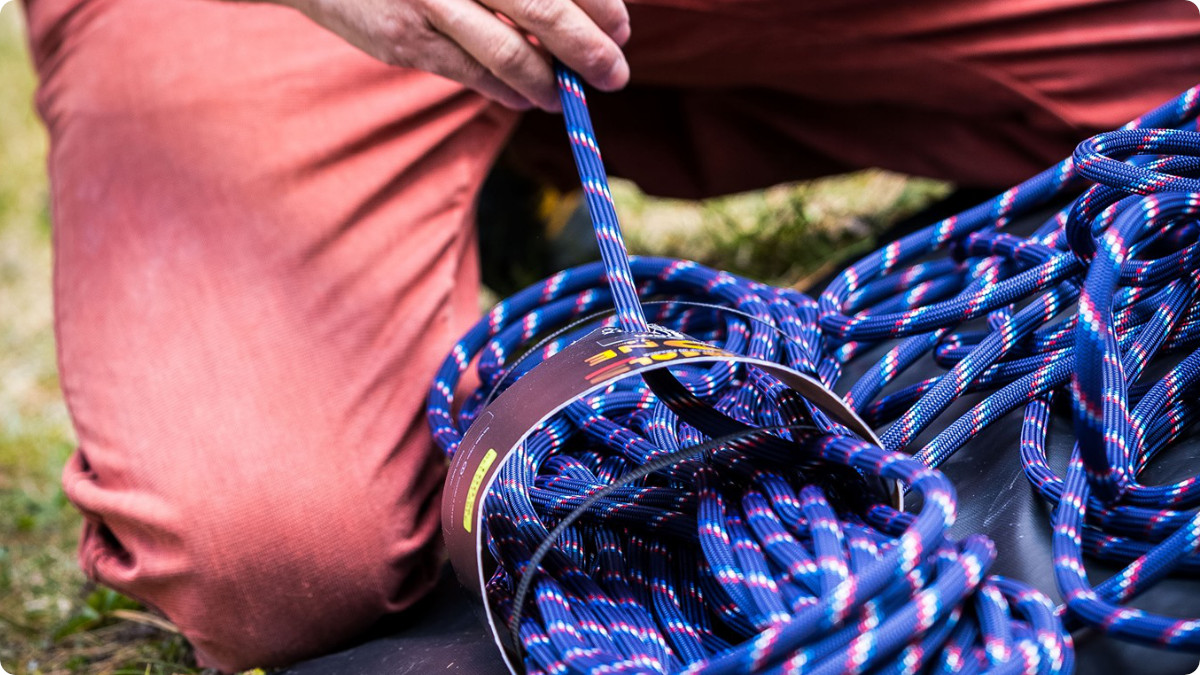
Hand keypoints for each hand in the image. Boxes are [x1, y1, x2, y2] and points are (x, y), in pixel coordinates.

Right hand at [279, 0, 629, 110]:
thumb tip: (584, 14)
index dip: (601, 6)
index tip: (621, 29)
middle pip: (546, 11)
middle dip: (590, 51)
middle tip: (614, 74)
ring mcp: (432, 3)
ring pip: (511, 55)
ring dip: (551, 84)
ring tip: (567, 96)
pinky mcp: (406, 41)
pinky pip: (473, 76)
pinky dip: (509, 91)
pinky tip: (528, 96)